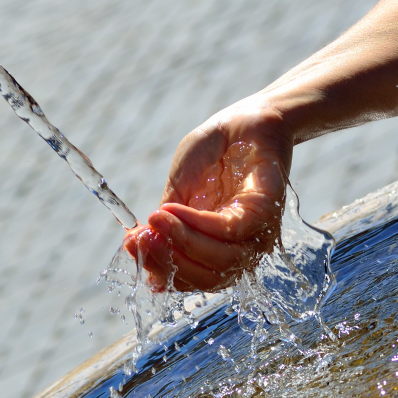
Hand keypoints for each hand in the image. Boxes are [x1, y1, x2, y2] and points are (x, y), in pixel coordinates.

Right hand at [124, 98, 292, 291]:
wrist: (245, 119)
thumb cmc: (213, 153)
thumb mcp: (179, 188)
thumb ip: (166, 221)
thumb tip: (138, 247)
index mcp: (217, 248)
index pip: (191, 278)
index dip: (159, 270)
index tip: (131, 248)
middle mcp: (240, 249)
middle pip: (206, 279)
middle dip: (168, 262)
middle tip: (141, 239)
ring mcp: (257, 234)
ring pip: (220, 262)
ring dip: (181, 243)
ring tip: (155, 221)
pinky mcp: (267, 212)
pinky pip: (230, 232)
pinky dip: (197, 224)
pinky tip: (173, 210)